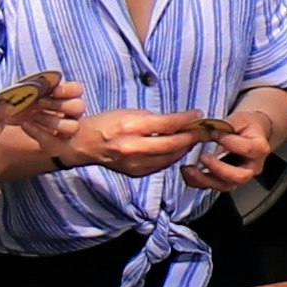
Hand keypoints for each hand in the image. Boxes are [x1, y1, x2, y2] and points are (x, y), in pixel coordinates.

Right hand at [61, 104, 218, 176]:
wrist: (84, 145)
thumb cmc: (106, 123)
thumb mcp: (128, 112)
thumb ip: (153, 119)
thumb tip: (177, 121)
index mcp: (130, 128)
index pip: (167, 124)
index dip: (186, 119)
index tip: (199, 114)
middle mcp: (133, 148)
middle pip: (172, 145)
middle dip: (191, 137)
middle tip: (203, 130)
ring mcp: (134, 164)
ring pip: (169, 158)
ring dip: (184, 148)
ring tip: (192, 138)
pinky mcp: (136, 173)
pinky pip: (160, 166)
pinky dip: (171, 157)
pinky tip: (176, 149)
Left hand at [178, 111, 281, 194]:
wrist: (252, 134)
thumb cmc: (247, 125)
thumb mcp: (240, 119)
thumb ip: (225, 126)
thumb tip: (207, 130)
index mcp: (259, 149)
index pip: (246, 149)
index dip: (228, 141)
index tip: (213, 132)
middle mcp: (253, 167)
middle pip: (238, 176)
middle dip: (218, 168)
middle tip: (203, 157)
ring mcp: (240, 177)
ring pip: (224, 185)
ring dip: (204, 179)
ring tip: (189, 169)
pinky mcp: (227, 181)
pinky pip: (213, 187)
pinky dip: (198, 182)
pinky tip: (188, 173)